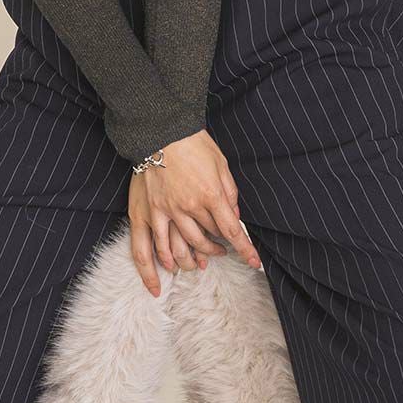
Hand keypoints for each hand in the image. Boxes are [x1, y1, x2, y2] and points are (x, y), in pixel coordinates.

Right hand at [127, 128, 263, 296]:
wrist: (161, 130)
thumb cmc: (194, 144)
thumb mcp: (221, 165)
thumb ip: (230, 194)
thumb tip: (235, 217)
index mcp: (210, 195)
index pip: (232, 231)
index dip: (245, 249)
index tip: (254, 262)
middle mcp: (189, 207)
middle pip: (209, 239)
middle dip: (219, 249)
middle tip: (223, 251)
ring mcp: (166, 211)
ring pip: (183, 247)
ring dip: (195, 258)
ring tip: (201, 261)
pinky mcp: (148, 211)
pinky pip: (152, 244)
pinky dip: (159, 263)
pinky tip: (166, 272)